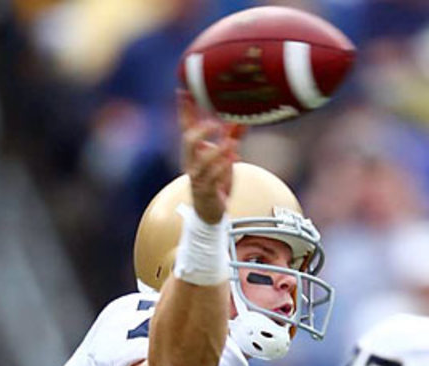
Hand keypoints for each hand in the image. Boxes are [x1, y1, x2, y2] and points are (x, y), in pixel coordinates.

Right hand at [178, 90, 242, 224]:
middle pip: (188, 141)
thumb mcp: (226, 157)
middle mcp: (191, 162)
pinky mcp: (205, 191)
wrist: (210, 212)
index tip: (184, 90)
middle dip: (201, 131)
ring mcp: (197, 177)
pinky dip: (223, 167)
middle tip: (215, 124)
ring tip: (231, 143)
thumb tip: (243, 120)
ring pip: (201, 161)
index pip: (186, 126)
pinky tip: (233, 159)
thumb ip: (233, 138)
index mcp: (193, 151)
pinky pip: (212, 178)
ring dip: (216, 150)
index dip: (184, 109)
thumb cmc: (216, 182)